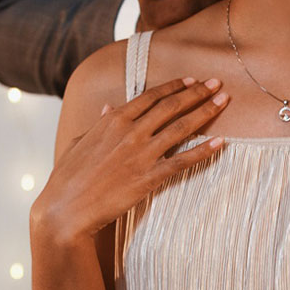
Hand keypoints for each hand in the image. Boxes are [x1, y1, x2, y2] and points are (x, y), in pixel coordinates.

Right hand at [31, 77, 228, 243]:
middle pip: (172, 106)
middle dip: (197, 92)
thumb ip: (99, 122)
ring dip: (205, 112)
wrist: (65, 209)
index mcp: (115, 119)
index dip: (175, 86)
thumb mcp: (81, 140)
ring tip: (223, 102)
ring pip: (181, 127)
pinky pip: (182, 161)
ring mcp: (141, 154)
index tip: (192, 80)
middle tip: (217, 83)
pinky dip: (203, 150)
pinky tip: (220, 142)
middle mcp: (131, 131)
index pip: (152, 96)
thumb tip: (109, 106)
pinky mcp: (148, 178)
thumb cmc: (68, 176)